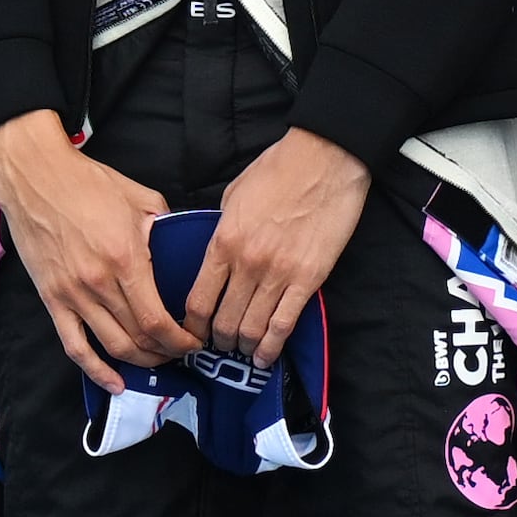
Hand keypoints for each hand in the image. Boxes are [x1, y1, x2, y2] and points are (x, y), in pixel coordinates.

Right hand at [0, 118, 183, 391]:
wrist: (34, 177)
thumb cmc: (88, 183)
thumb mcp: (141, 199)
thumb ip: (165, 228)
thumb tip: (183, 247)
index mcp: (126, 259)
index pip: (159, 319)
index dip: (181, 340)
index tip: (195, 342)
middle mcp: (99, 284)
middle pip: (140, 338)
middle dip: (167, 352)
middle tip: (183, 353)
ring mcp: (72, 294)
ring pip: (112, 347)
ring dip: (141, 362)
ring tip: (158, 361)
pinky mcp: (51, 299)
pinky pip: (74, 346)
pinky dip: (96, 370)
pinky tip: (115, 383)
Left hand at [189, 128, 370, 366]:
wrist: (325, 158)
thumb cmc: (278, 170)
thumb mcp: (233, 197)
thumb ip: (223, 232)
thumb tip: (218, 258)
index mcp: (223, 241)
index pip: (198, 300)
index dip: (191, 326)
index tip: (192, 333)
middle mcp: (247, 263)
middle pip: (223, 321)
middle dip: (219, 340)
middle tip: (221, 345)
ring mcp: (279, 273)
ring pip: (252, 328)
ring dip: (244, 346)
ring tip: (244, 350)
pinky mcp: (309, 278)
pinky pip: (285, 323)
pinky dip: (272, 346)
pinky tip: (265, 357)